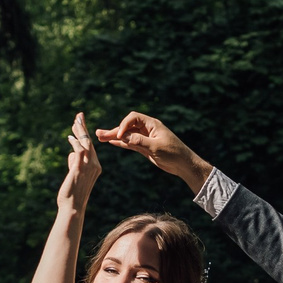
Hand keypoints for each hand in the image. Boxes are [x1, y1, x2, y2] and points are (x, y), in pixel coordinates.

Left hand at [60, 111, 99, 205]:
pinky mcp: (80, 168)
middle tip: (79, 115)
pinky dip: (75, 143)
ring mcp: (88, 167)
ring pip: (86, 144)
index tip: (80, 123)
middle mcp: (95, 165)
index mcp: (96, 167)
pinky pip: (79, 151)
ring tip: (75, 122)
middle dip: (83, 128)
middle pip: (89, 142)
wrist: (73, 207)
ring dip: (79, 132)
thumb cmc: (71, 194)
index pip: (90, 146)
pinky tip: (70, 138)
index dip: (85, 134)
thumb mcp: (74, 175)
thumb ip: (74, 163)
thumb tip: (72, 154)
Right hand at [94, 111, 210, 191]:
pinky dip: (121, 143)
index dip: (124, 125)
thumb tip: (124, 137)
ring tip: (99, 138)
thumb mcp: (156, 147)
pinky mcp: (144, 147)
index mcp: (152, 124)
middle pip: (127, 126)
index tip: (119, 136)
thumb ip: (139, 141)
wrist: (183, 164)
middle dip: (113, 130)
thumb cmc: (174, 153)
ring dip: (114, 137)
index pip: (133, 118)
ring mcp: (145, 138)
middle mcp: (147, 129)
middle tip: (98, 134)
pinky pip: (130, 143)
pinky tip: (111, 142)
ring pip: (127, 136)